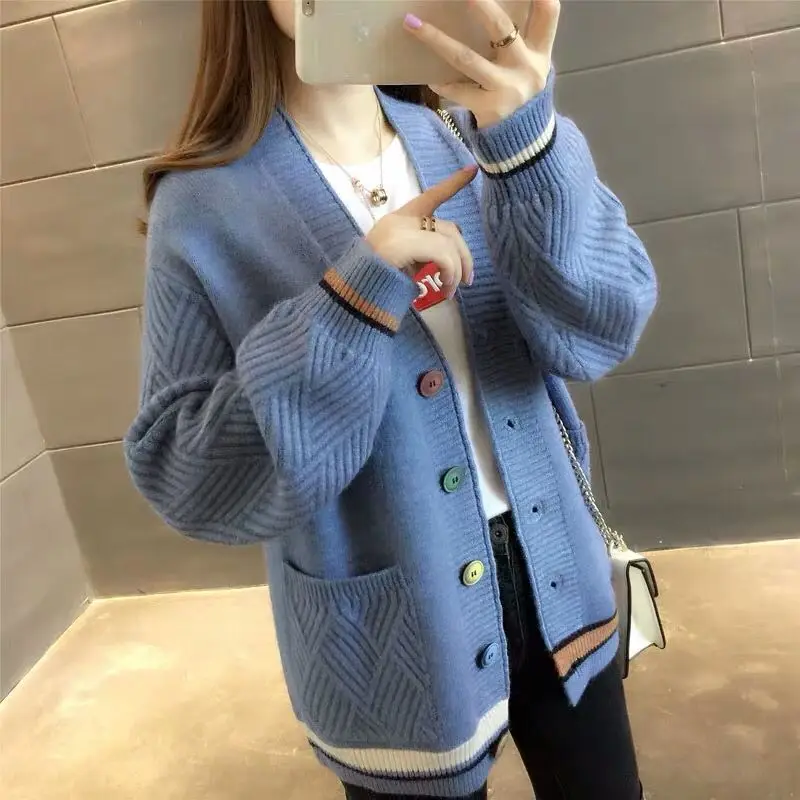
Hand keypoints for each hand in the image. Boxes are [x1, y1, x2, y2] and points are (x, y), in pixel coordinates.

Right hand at [366, 165, 477, 295]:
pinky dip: (450, 272)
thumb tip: (450, 263)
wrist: (353, 294)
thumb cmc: (377, 282)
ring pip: (449, 241)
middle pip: (449, 228)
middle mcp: (400, 219)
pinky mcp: (403, 243)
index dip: (453, 184)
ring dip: (457, 268)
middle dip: (464, 254)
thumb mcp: (403, 262)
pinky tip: (446, 287)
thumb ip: (422, 253)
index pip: (430, 197)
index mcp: (398, 220)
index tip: (472, 169)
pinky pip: (442, 254)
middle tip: (468, 279)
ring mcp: (400, 229)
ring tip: (452, 290)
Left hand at [404, 0, 559, 128]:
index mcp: (539, 52)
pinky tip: (430, 79)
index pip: (548, 14)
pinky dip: (443, 84)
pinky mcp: (488, 107)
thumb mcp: (533, 67)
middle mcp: (526, 67)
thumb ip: (524, 40)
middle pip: (502, 28)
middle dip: (481, 6)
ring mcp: (505, 88)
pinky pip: (458, 91)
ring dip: (437, 40)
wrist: (524, 141)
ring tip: (413, 24)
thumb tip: (489, 8)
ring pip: (467, 58)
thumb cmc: (523, 94)